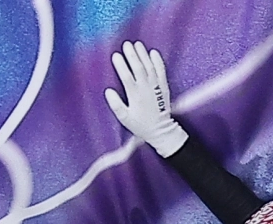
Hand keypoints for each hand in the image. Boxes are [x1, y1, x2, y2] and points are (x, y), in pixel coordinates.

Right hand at [104, 40, 188, 157]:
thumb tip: (108, 91)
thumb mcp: (124, 118)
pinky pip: (161, 71)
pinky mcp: (164, 86)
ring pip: (149, 66)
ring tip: (137, 44)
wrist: (161, 130)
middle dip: (131, 55)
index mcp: (135, 95)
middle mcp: (146, 88)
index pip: (126, 76)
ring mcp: (156, 86)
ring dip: (143, 54)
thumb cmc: (140, 125)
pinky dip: (158, 61)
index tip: (115, 55)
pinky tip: (153, 52)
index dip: (120, 65)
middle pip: (138, 67)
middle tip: (126, 44)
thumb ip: (116, 105)